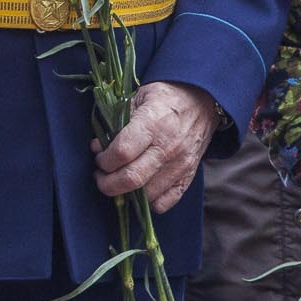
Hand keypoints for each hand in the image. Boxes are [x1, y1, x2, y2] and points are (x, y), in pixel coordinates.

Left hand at [93, 80, 214, 212]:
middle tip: (101, 175)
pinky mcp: (188, 177)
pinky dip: (148, 201)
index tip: (99, 157)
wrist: (202, 100)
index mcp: (153, 123)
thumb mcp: (138, 97)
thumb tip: (98, 147)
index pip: (122, 152)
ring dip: (125, 193)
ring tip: (118, 179)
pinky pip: (165, 203)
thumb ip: (116, 122)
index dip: (104, 160)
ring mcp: (181, 164)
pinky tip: (140, 187)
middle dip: (107, 183)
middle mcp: (168, 147)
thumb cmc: (165, 97)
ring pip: (146, 195)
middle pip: (131, 179)